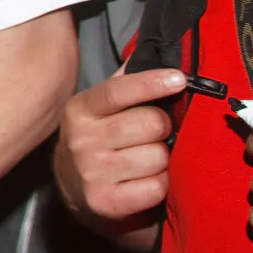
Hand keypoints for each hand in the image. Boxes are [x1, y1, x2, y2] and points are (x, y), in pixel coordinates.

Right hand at [55, 66, 177, 239]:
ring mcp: (92, 173)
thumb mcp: (100, 111)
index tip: (178, 79)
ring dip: (160, 160)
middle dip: (161, 129)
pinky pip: (156, 187)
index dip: (151, 83)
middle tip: (150, 135)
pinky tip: (141, 183)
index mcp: (79, 111)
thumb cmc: (97, 144)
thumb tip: (146, 50)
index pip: (118, 91)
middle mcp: (80, 141)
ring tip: (143, 162)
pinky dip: (158, 186)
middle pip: (151, 123)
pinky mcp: (106, 202)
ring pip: (158, 156)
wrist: (74, 194)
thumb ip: (123, 83)